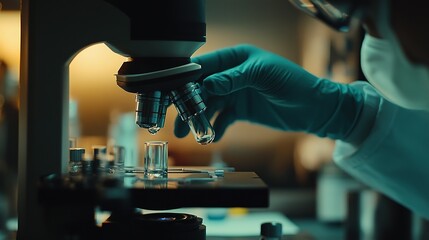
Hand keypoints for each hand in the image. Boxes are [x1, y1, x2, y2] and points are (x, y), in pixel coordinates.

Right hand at [174, 44, 363, 141]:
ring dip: (198, 118)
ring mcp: (236, 93)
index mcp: (236, 58)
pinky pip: (223, 118)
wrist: (314, 107)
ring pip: (209, 105)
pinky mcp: (242, 110)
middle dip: (189, 103)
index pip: (206, 66)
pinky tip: (213, 136)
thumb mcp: (263, 75)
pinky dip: (216, 127)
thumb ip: (234, 78)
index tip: (174, 93)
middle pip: (202, 88)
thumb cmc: (293, 83)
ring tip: (189, 132)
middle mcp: (233, 75)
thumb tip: (208, 84)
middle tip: (178, 120)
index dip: (189, 79)